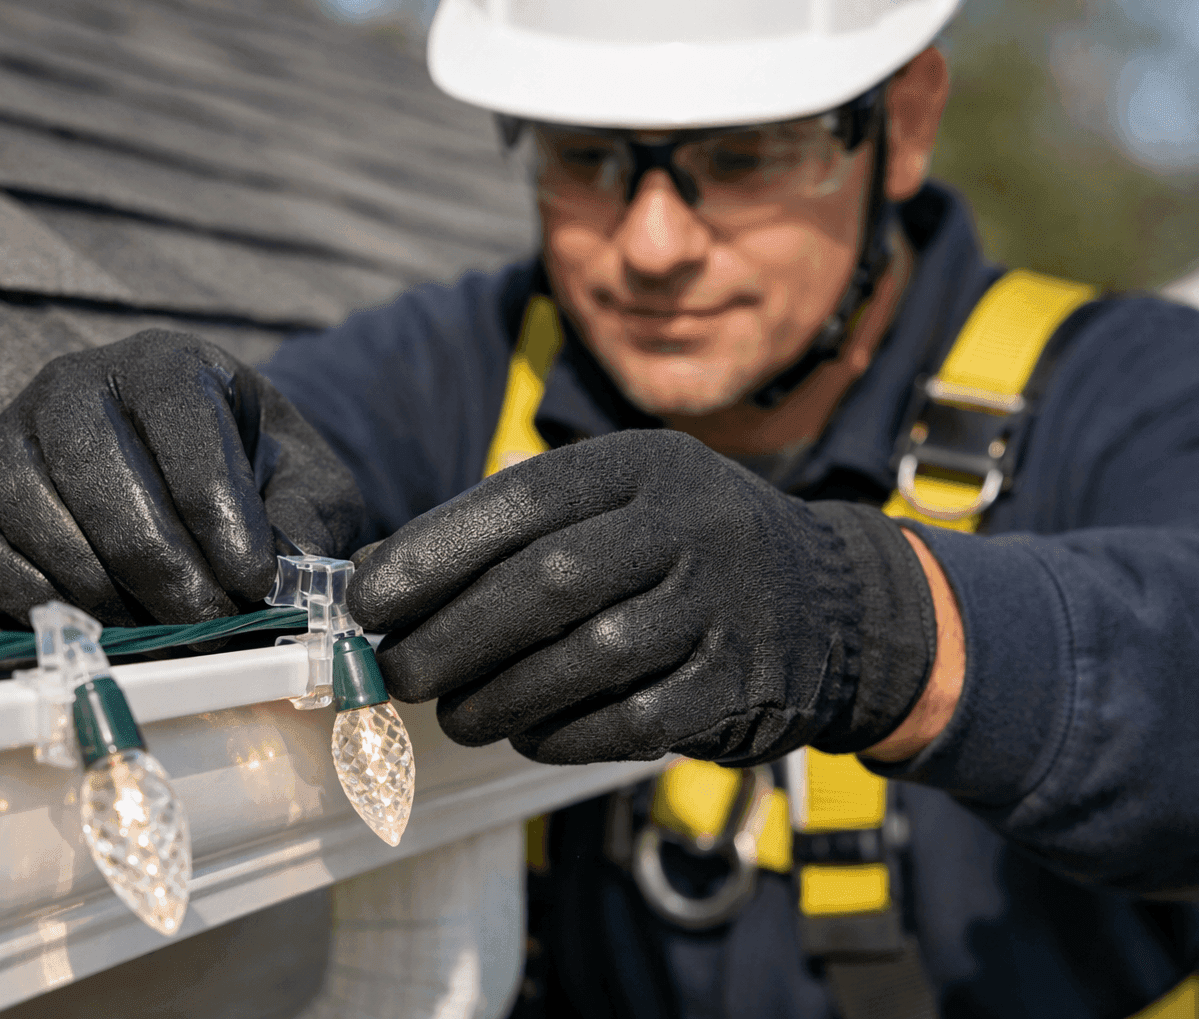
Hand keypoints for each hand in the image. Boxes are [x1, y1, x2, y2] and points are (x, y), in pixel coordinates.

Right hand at [0, 331, 363, 627]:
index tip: (257, 581)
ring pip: (42, 522)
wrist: (189, 485)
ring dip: (113, 597)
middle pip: (101, 477)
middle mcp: (70, 386)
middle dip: (166, 568)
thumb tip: (287, 579)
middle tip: (215, 627)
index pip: (180, 423)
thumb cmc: (256, 478)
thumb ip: (304, 521)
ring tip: (174, 635)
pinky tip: (111, 629)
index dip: (219, 511)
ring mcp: (5, 444)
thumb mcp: (305, 484)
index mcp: (164, 362)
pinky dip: (50, 609)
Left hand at [348, 430, 934, 765]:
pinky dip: (562, 734)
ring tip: (454, 714)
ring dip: (499, 696)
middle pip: (547, 582)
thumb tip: (377, 575)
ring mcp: (721, 604)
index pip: (519, 501)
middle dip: (452, 636)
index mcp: (641, 465)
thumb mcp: (616, 504)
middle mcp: (688, 523)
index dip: (432, 553)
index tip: (365, 599)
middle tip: (396, 674)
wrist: (832, 601)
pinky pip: (633, 720)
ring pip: (586, 658)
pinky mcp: (739, 681)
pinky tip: (525, 734)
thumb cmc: (684, 549)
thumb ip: (511, 532)